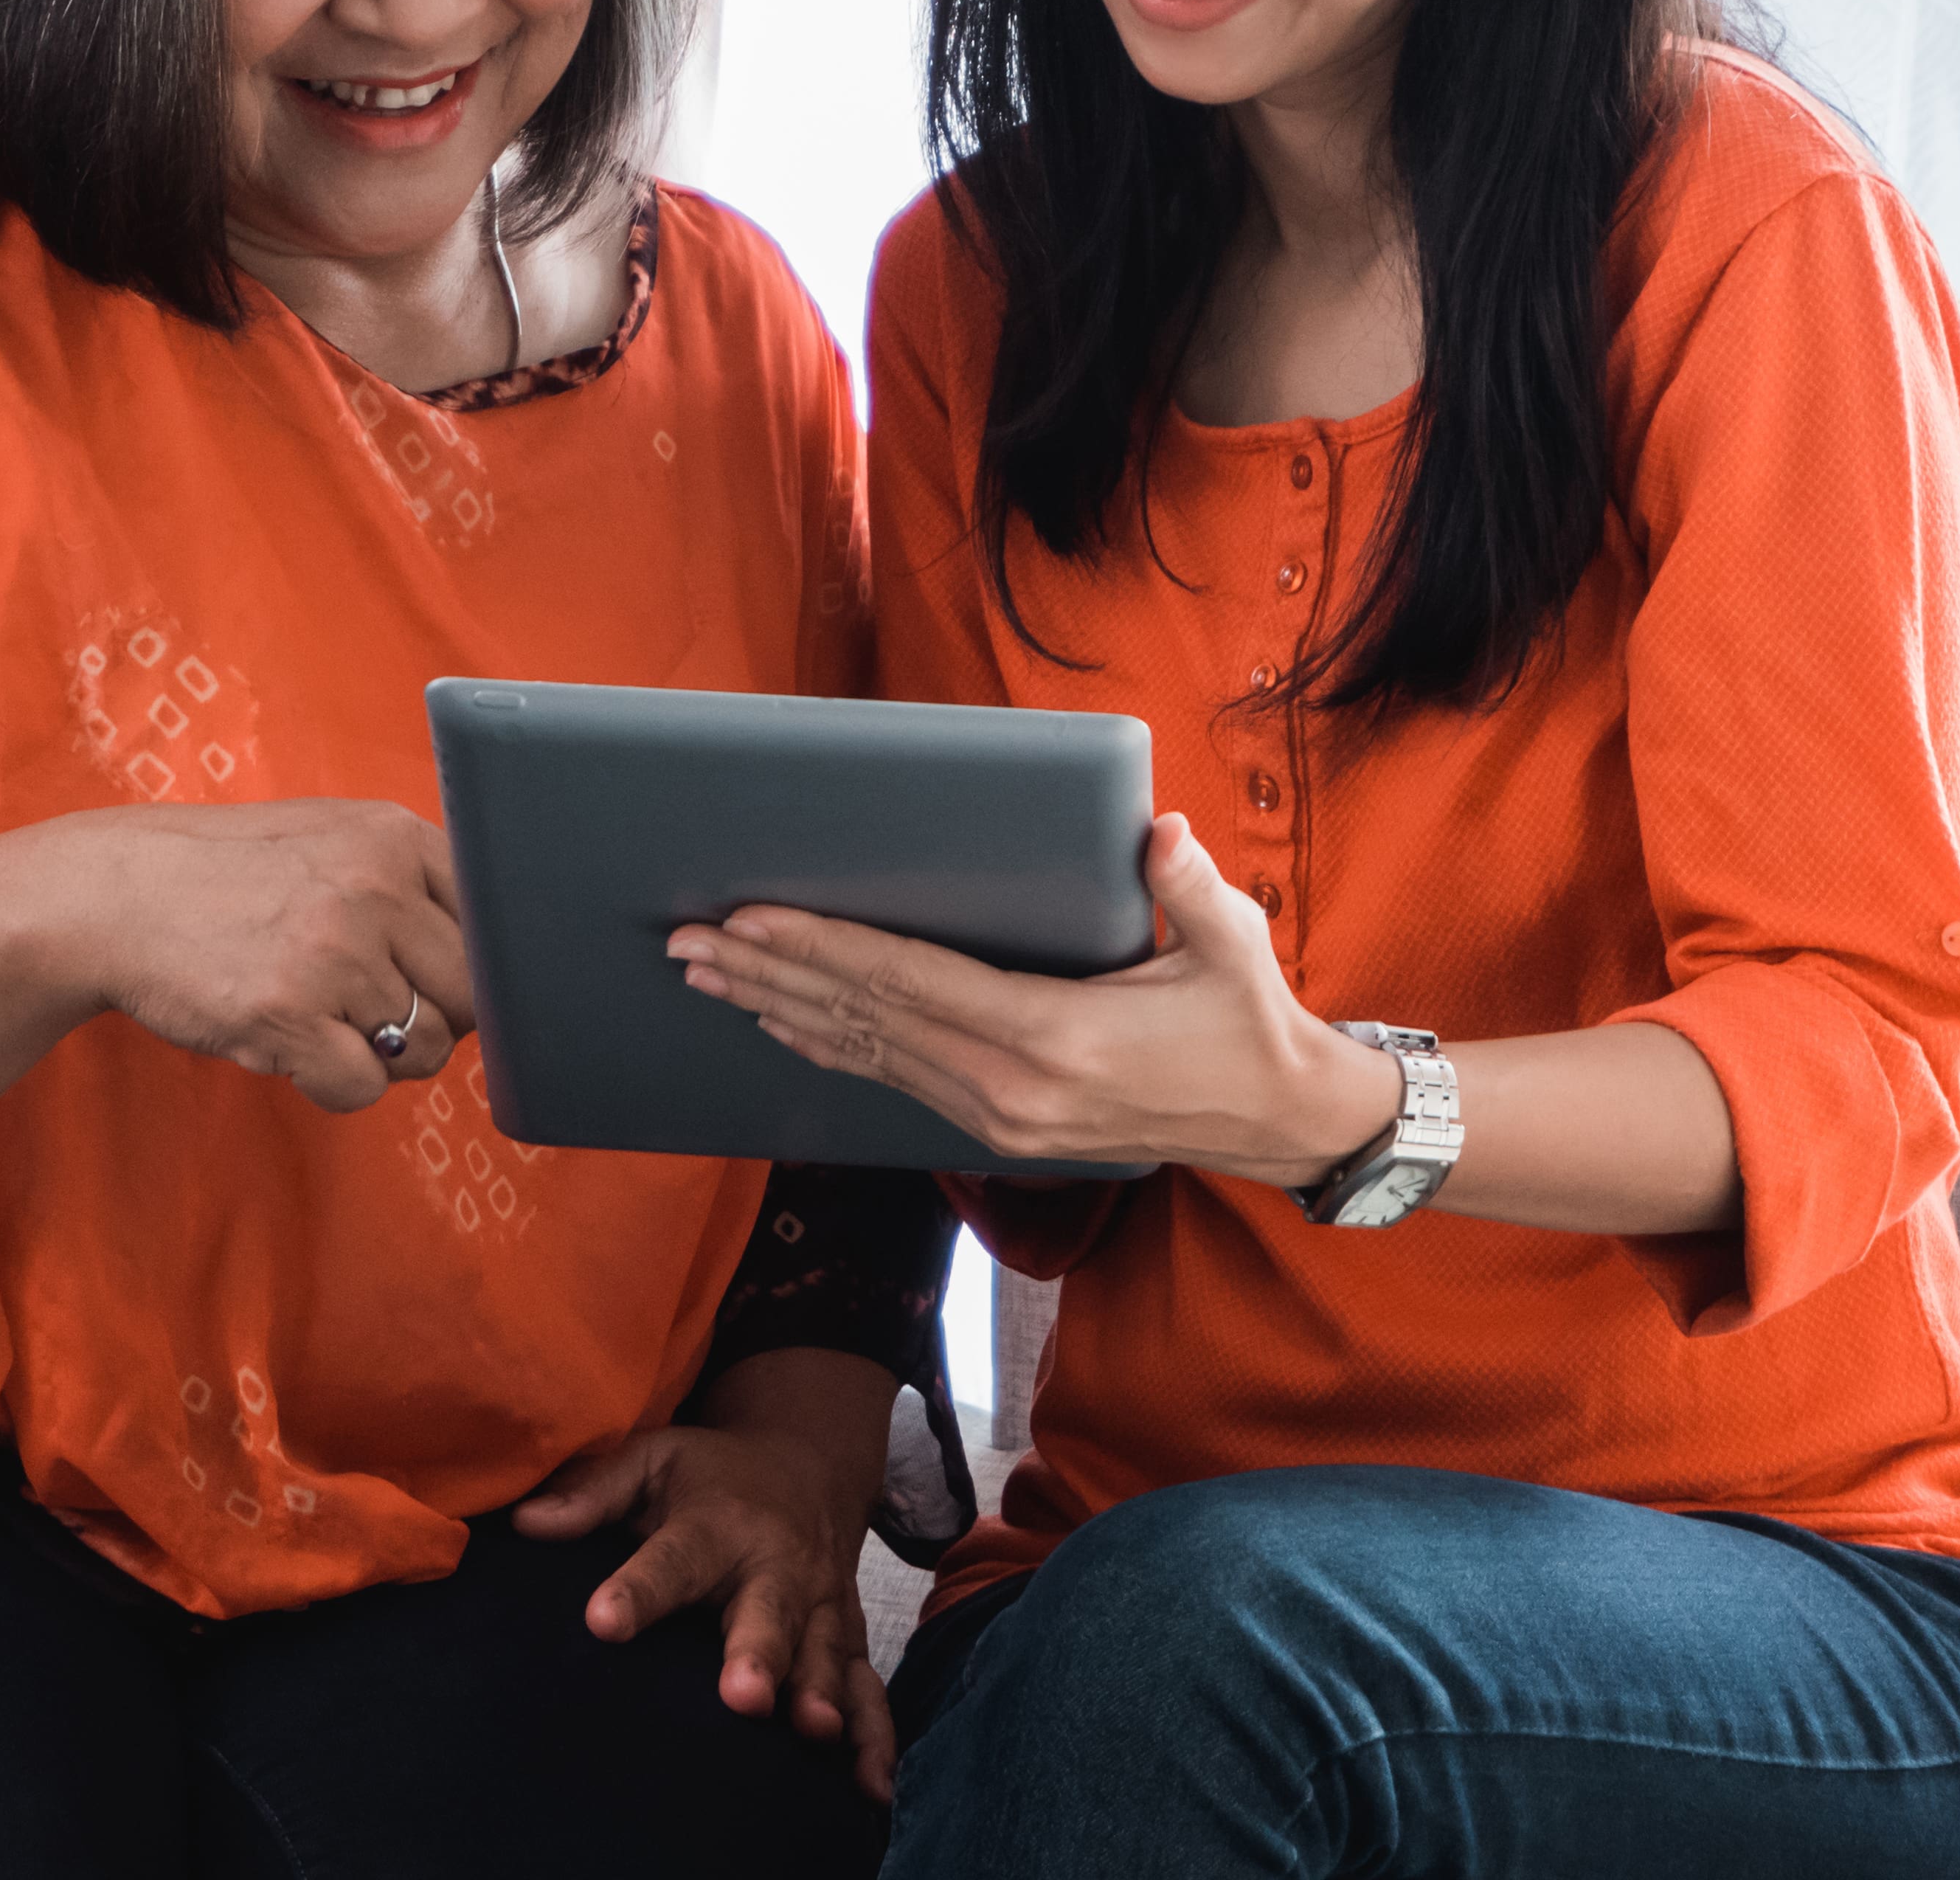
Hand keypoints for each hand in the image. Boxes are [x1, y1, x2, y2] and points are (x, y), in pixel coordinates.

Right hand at [45, 799, 470, 1110]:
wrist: (116, 896)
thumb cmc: (235, 875)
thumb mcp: (334, 837)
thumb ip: (416, 880)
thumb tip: (506, 959)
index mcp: (395, 837)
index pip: (498, 924)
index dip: (476, 969)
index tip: (442, 981)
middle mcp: (373, 889)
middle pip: (472, 998)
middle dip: (432, 1018)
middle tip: (370, 1006)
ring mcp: (332, 954)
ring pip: (424, 1051)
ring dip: (380, 1054)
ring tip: (321, 1016)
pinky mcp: (288, 1016)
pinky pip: (363, 1088)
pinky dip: (333, 1083)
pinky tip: (292, 1041)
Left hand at [511, 1346, 899, 1799]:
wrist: (807, 1461)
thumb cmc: (710, 1474)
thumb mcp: (651, 1459)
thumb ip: (593, 1493)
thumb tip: (525, 1522)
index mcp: (716, 1524)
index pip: (671, 1559)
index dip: (638, 1590)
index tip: (602, 1621)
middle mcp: (776, 1565)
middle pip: (766, 1613)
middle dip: (758, 1655)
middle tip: (741, 1697)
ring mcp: (818, 1605)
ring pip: (823, 1654)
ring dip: (820, 1693)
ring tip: (813, 1731)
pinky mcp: (843, 1636)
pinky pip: (866, 1686)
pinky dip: (875, 1734)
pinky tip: (871, 1784)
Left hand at [668, 813, 1397, 1185]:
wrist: (1274, 1122)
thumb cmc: (1247, 1022)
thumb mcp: (1234, 947)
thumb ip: (1189, 890)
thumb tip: (1159, 833)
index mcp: (1056, 1038)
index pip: (912, 983)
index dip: (826, 949)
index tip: (752, 920)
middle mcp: (1012, 1087)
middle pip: (865, 1021)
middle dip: (769, 977)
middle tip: (685, 942)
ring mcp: (998, 1117)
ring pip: (866, 1054)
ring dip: (780, 1011)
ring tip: (706, 975)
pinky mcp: (997, 1127)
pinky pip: (892, 1079)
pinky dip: (828, 1046)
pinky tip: (779, 1024)